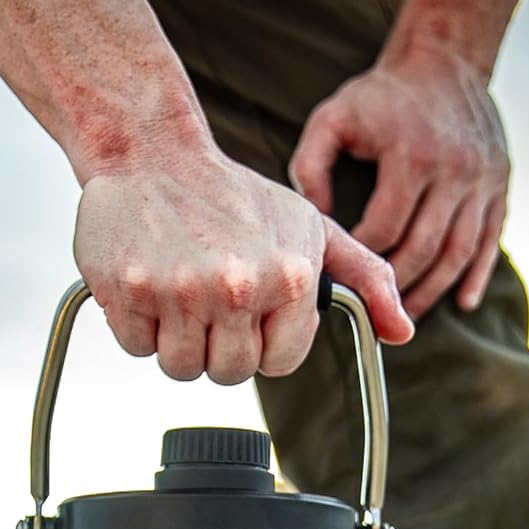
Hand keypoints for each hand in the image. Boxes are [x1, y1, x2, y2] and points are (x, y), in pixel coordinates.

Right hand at [75, 149, 411, 384]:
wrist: (153, 155)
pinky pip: (136, 348)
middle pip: (228, 374)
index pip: (278, 363)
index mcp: (289, 275)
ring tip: (179, 289)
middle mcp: (237, 285)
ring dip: (177, 340)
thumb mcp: (312, 229)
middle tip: (209, 298)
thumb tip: (401, 331)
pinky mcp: (127, 289)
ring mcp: (179, 289)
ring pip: (181, 368)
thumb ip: (365, 278)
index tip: (249, 309)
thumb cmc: (234, 198)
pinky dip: (136, 324)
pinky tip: (149, 281)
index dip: (261, 341)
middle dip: (217, 344)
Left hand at [289, 42, 508, 317]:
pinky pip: (490, 242)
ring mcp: (482, 180)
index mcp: (412, 156)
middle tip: (375, 308)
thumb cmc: (382, 96)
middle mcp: (454, 170)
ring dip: (433, 292)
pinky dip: (476, 276)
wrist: (446, 58)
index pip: (385, 230)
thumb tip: (316, 219)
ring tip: (409, 314)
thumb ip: (310, 166)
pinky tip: (462, 302)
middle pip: (423, 250)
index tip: (346, 271)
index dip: (363, 257)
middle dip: (396, 286)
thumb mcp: (333, 117)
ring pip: (458, 254)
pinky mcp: (500, 185)